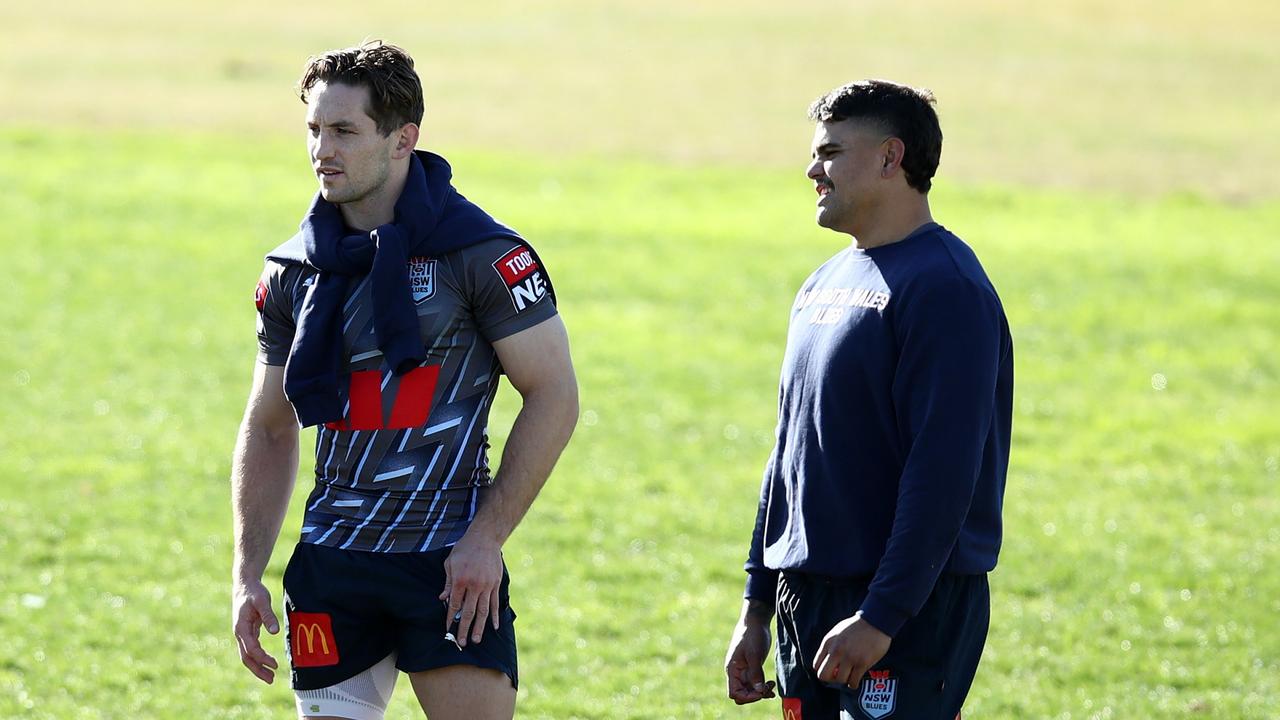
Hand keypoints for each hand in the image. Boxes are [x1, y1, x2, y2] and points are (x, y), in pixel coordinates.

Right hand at [232, 579, 280, 683]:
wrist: (244, 585)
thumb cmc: (254, 592)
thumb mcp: (262, 601)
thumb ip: (268, 615)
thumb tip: (274, 631)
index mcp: (241, 628)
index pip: (251, 649)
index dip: (262, 658)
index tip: (274, 664)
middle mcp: (239, 634)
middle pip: (246, 658)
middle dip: (258, 670)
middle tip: (271, 679)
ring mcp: (242, 634)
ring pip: (247, 656)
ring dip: (257, 667)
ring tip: (270, 676)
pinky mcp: (247, 632)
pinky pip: (251, 649)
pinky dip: (257, 658)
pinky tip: (266, 662)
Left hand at [439, 531, 503, 646]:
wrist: (485, 538)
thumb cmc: (464, 549)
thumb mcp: (450, 563)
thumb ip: (448, 583)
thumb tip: (443, 599)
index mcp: (461, 580)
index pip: (454, 604)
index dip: (450, 618)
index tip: (447, 629)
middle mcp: (474, 585)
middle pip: (469, 611)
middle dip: (464, 628)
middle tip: (462, 642)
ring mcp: (487, 585)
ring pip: (483, 611)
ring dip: (480, 627)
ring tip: (476, 640)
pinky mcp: (495, 584)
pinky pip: (494, 603)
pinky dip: (494, 616)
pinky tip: (493, 627)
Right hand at [725, 610, 776, 704]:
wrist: (756, 621)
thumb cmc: (752, 635)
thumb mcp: (754, 654)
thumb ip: (755, 673)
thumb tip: (759, 690)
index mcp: (732, 670)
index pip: (734, 693)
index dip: (747, 696)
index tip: (760, 691)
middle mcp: (736, 673)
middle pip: (742, 694)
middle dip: (754, 695)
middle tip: (767, 688)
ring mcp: (744, 671)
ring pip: (750, 690)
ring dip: (760, 691)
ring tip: (772, 685)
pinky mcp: (752, 668)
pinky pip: (755, 683)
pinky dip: (763, 687)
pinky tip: (771, 684)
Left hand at [813, 611, 890, 687]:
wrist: (875, 621)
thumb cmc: (856, 627)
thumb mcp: (837, 632)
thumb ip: (830, 646)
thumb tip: (827, 662)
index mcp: (828, 642)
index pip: (816, 665)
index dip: (823, 670)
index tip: (831, 671)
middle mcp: (836, 651)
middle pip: (824, 675)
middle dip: (830, 679)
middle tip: (838, 676)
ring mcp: (849, 658)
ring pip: (839, 680)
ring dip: (844, 680)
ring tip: (849, 676)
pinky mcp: (862, 663)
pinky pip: (853, 682)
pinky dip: (853, 683)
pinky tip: (855, 679)